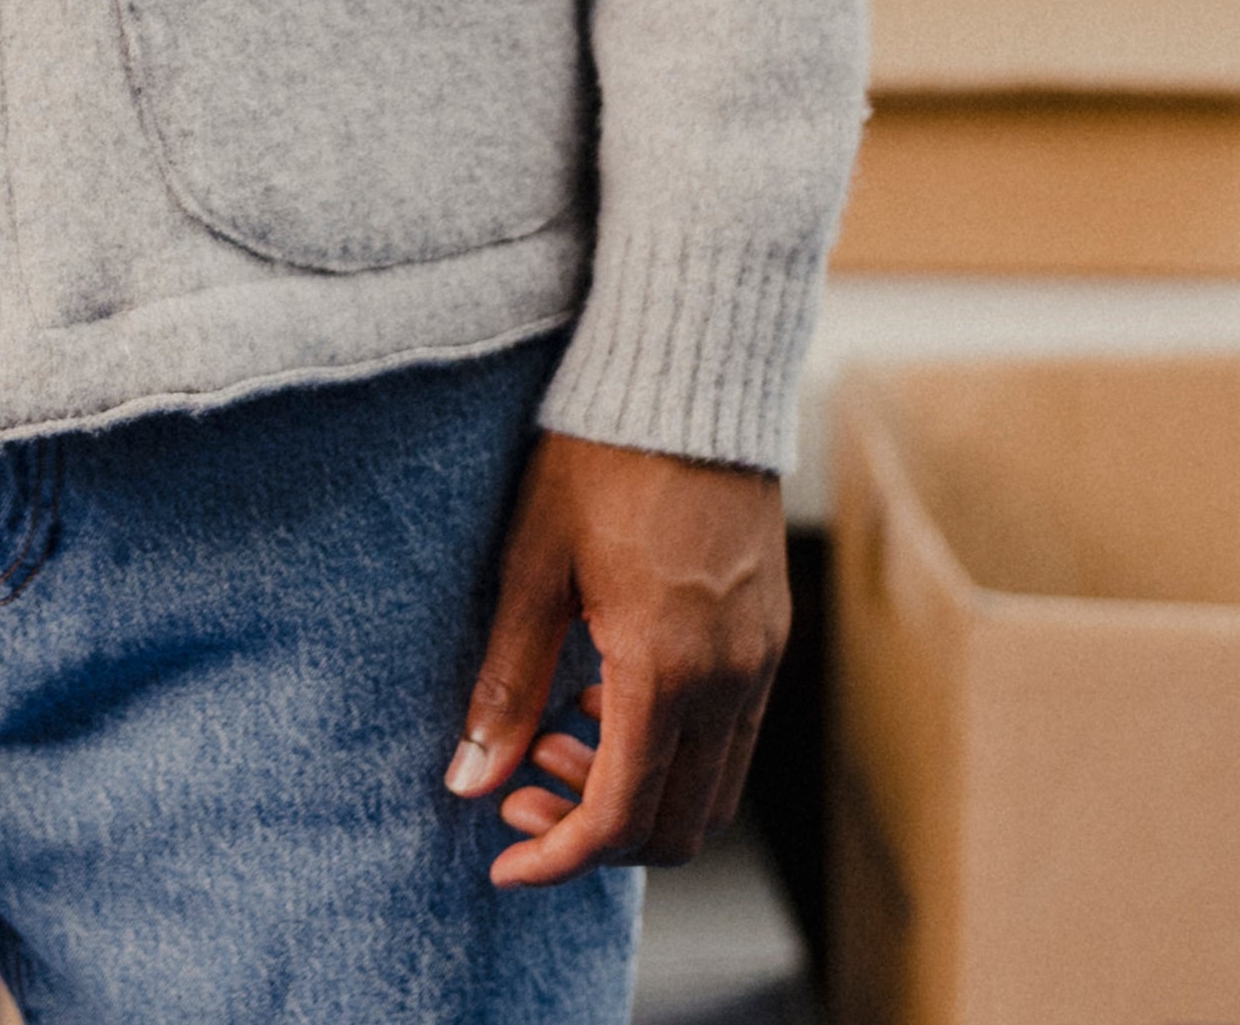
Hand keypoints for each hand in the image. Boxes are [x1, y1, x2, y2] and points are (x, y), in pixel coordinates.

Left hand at [442, 431, 785, 885]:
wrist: (686, 377)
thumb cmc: (598, 456)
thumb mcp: (532, 565)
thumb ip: (507, 681)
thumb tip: (469, 780)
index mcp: (666, 669)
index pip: (620, 815)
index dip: (559, 856)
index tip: (503, 862)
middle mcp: (730, 679)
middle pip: (676, 825)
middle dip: (593, 832)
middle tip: (517, 793)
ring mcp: (760, 660)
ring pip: (710, 788)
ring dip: (634, 792)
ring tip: (553, 737)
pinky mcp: (769, 636)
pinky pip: (731, 735)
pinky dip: (670, 748)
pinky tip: (605, 695)